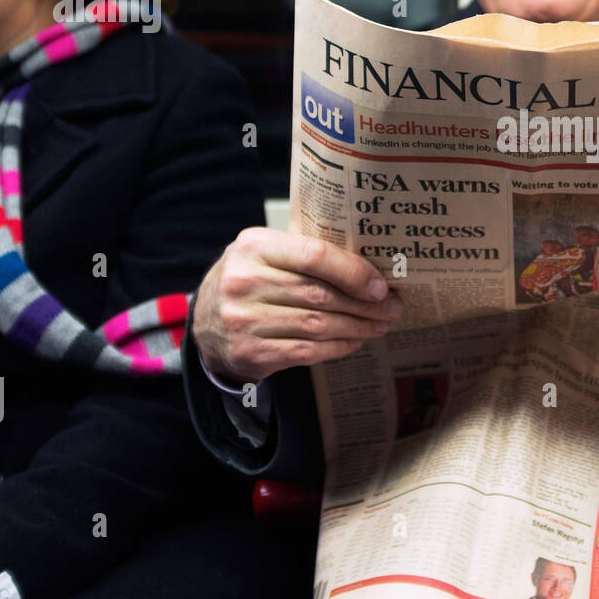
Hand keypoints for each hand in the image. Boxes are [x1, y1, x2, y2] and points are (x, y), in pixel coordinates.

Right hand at [193, 227, 404, 383]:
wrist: (205, 324)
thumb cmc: (249, 280)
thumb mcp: (265, 254)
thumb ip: (306, 252)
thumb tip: (371, 265)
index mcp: (254, 246)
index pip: (314, 255)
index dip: (353, 272)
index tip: (381, 285)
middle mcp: (245, 281)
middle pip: (321, 294)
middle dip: (365, 304)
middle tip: (392, 308)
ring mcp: (244, 319)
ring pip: (318, 325)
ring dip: (357, 327)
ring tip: (380, 325)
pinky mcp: (250, 352)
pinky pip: (307, 350)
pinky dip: (338, 347)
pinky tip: (355, 340)